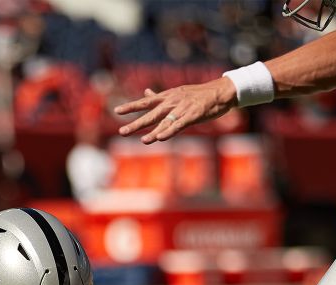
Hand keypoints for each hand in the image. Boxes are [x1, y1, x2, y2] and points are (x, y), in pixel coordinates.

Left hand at [115, 80, 237, 144]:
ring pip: (165, 122)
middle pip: (151, 114)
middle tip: (122, 132)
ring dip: (153, 132)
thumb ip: (159, 96)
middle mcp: (172, 102)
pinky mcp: (193, 115)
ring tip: (143, 141)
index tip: (117, 111)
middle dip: (136, 124)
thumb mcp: (176, 92)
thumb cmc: (197, 94)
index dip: (131, 106)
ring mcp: (182, 109)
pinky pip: (179, 125)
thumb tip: (145, 92)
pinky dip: (170, 131)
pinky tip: (161, 138)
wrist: (219, 92)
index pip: (145, 102)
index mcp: (167, 97)